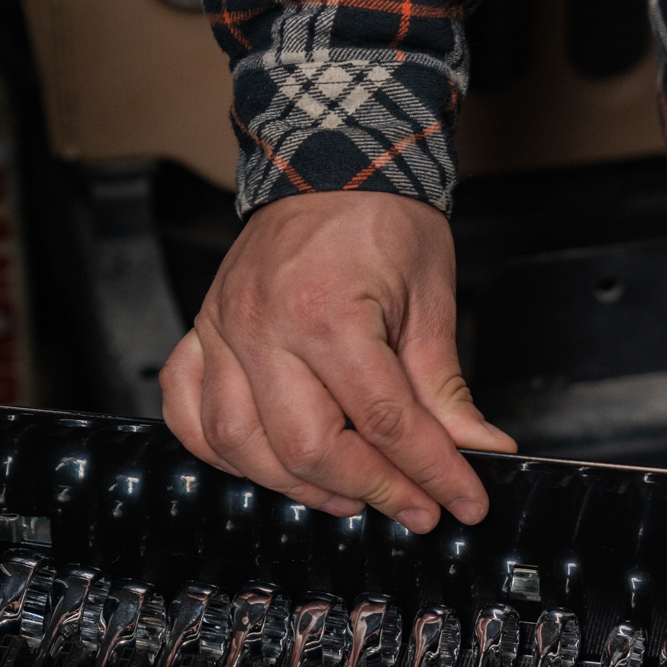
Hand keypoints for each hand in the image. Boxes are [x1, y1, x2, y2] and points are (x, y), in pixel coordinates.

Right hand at [159, 190, 515, 531]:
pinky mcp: (202, 334)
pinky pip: (187, 410)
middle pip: (308, 447)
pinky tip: (262, 463)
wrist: (332, 160)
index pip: (384, 420)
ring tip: (348, 494)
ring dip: (297, 485)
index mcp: (327, 312)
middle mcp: (263, 326)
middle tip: (412, 507)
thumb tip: (479, 451)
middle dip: (370, 489)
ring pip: (240, 444)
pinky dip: (218, 450)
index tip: (460, 500)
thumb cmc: (381, 218)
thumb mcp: (431, 300)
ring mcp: (223, 331)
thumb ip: (444, 387)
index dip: (429, 471)